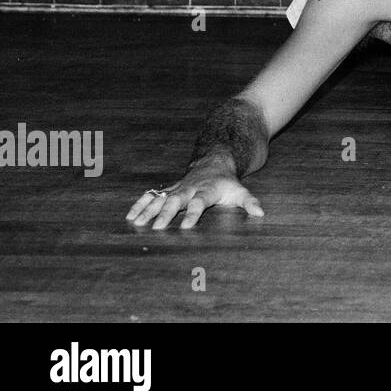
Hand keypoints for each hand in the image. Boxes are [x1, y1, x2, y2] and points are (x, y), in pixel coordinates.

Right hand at [125, 160, 263, 229]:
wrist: (213, 162)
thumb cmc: (226, 183)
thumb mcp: (240, 191)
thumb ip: (249, 202)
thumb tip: (261, 213)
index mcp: (206, 191)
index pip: (199, 203)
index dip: (193, 214)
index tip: (186, 227)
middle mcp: (188, 189)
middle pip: (176, 201)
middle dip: (166, 213)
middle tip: (157, 228)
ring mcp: (176, 188)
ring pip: (160, 198)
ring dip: (148, 209)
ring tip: (136, 222)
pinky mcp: (168, 189)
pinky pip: (151, 196)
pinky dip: (140, 204)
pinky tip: (129, 216)